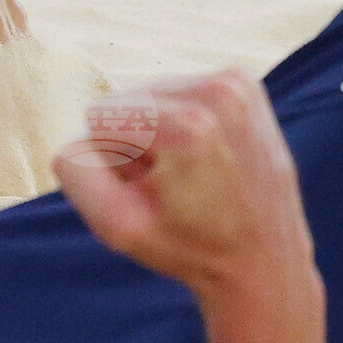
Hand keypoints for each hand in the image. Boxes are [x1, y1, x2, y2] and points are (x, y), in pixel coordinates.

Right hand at [55, 67, 315, 303]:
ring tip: (193, 175)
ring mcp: (237, 83)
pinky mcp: (245, 82)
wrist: (265, 259)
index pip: (99, 117)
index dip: (114, 161)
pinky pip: (182, 91)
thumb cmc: (192, 248)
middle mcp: (217, 91)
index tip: (151, 194)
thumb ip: (77, 174)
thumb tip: (78, 137)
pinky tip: (207, 157)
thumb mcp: (119, 227)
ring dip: (160, 132)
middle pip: (128, 99)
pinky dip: (185, 122)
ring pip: (154, 94)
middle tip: (173, 188)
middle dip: (137, 142)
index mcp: (187, 125)